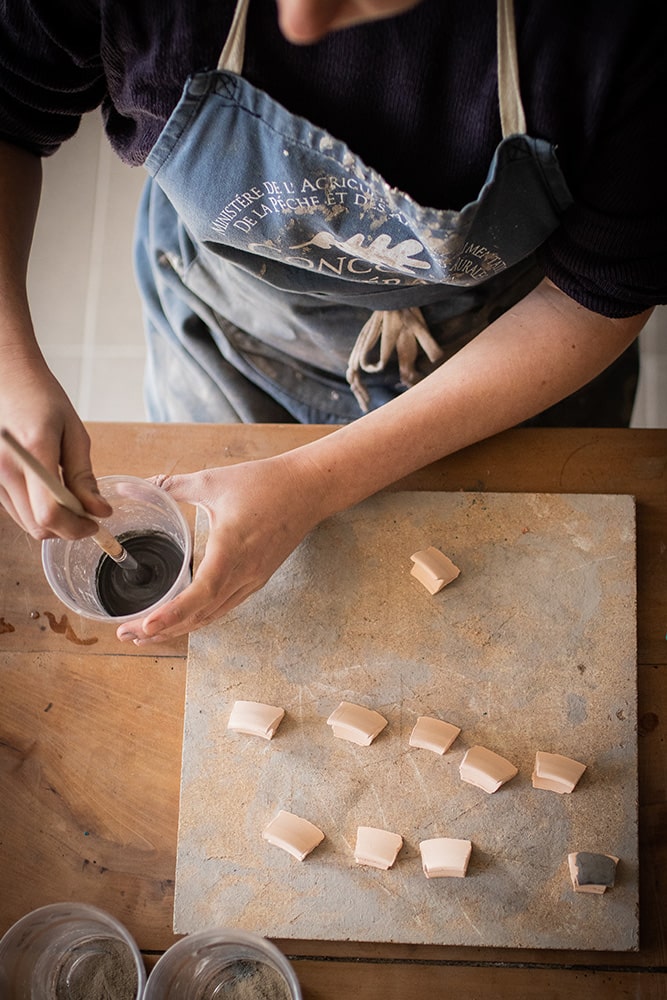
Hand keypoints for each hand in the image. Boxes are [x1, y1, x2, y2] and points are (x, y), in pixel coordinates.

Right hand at [0, 351, 110, 537]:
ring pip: (26, 522)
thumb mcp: (74, 433)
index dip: (76, 528)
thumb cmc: (41, 398)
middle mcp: (6, 468)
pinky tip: (48, 491)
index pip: (50, 514)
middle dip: (67, 528)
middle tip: (86, 513)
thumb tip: (99, 510)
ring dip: (51, 521)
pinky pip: (15, 509)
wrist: (6, 377)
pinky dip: (35, 510)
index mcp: (34, 452)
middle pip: (37, 526)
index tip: (94, 523)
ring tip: (68, 497)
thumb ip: (84, 476)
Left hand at [116, 451, 325, 642]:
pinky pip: (224, 606)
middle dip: (161, 629)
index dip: (170, 614)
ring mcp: (252, 580)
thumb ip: (173, 486)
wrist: (309, 488)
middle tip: (126, 633)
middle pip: (200, 615)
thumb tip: (140, 483)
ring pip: (212, 615)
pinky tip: (180, 618)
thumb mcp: (213, 481)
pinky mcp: (257, 579)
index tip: (143, 625)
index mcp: (231, 550)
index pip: (199, 594)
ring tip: (145, 632)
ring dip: (178, 627)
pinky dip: (198, 617)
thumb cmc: (265, 483)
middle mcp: (244, 574)